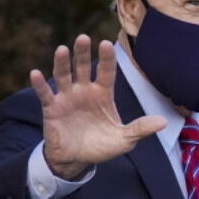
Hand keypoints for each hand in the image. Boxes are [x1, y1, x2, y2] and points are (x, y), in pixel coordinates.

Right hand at [29, 34, 165, 178]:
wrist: (77, 160)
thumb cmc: (101, 146)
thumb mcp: (124, 140)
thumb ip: (140, 129)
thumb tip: (163, 122)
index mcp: (103, 94)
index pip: (106, 72)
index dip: (106, 59)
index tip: (106, 44)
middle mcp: (84, 91)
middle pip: (83, 67)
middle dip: (83, 53)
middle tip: (83, 38)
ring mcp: (67, 98)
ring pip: (64, 76)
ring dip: (62, 63)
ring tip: (61, 49)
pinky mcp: (52, 108)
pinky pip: (45, 94)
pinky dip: (40, 84)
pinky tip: (35, 73)